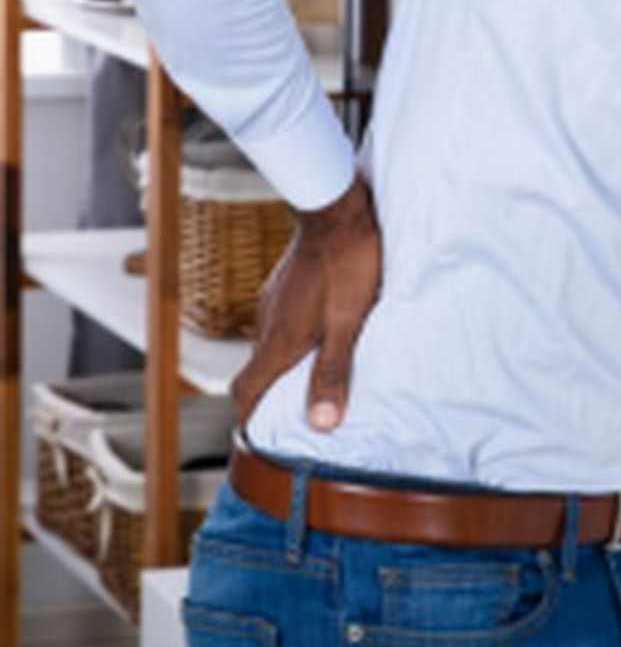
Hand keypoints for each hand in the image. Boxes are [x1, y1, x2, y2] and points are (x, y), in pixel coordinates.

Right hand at [231, 174, 382, 430]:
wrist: (336, 209)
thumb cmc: (348, 263)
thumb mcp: (349, 323)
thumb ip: (333, 372)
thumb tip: (321, 422)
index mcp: (280, 340)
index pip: (246, 391)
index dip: (248, 419)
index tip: (257, 438)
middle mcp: (268, 323)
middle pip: (256, 371)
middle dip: (266, 396)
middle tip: (289, 415)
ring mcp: (274, 300)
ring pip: (268, 344)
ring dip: (281, 365)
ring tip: (308, 378)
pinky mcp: (285, 284)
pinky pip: (280, 322)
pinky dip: (291, 339)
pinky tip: (318, 334)